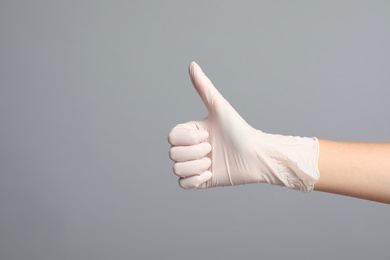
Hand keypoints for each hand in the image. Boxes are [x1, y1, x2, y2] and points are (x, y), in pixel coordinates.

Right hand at [168, 62, 318, 190]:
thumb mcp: (219, 108)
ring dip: (197, 166)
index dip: (188, 138)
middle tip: (212, 149)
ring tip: (213, 162)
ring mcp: (195, 165)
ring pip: (177, 169)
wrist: (255, 156)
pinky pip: (183, 184)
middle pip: (173, 154)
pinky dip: (196, 180)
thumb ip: (203, 87)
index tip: (207, 135)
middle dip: (195, 153)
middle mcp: (191, 148)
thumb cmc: (239, 130)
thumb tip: (192, 64)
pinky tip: (211, 174)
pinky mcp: (200, 181)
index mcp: (191, 132)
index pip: (171, 136)